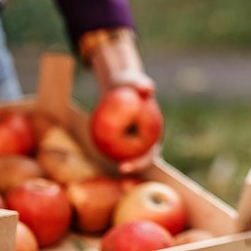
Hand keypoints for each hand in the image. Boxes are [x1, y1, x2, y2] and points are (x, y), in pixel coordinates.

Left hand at [88, 31, 161, 174]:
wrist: (122, 86)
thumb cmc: (130, 83)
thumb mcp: (134, 82)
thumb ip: (141, 84)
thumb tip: (148, 88)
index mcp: (155, 133)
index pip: (151, 153)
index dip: (141, 162)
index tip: (126, 165)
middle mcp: (147, 141)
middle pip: (141, 160)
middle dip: (133, 168)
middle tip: (119, 169)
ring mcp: (135, 142)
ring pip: (128, 158)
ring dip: (121, 163)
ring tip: (106, 165)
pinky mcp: (123, 140)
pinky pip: (117, 150)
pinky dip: (109, 154)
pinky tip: (95, 155)